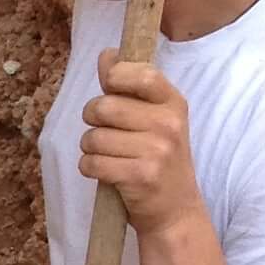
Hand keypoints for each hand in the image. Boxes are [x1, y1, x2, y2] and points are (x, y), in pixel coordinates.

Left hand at [80, 57, 200, 238]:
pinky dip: (89, 168)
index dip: (115, 77)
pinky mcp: (140, 176)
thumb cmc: (158, 159)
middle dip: (92, 119)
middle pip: (104, 106)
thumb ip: (128, 87)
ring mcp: (157, 151)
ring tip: (108, 156)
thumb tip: (107, 54)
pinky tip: (105, 172)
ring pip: (93, 137)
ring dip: (90, 148)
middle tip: (105, 132)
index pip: (141, 74)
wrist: (175, 210)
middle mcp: (169, 124)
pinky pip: (91, 162)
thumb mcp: (154, 119)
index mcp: (173, 104)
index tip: (110, 88)